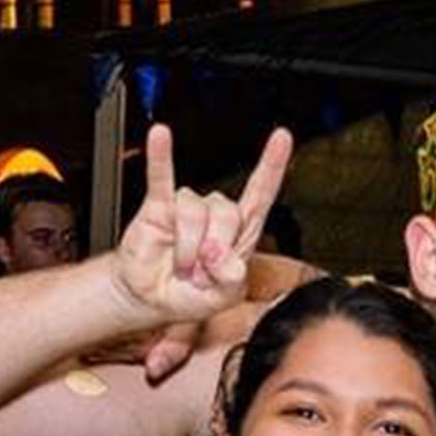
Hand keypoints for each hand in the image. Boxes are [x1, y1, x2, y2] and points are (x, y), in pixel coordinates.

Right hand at [110, 125, 291, 333]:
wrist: (154, 300)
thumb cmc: (192, 295)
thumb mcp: (223, 297)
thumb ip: (231, 280)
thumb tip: (222, 257)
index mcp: (241, 231)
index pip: (261, 192)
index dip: (272, 165)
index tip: (282, 137)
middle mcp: (217, 214)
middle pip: (226, 212)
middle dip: (214, 248)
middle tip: (201, 274)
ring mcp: (188, 208)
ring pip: (194, 212)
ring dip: (187, 249)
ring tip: (182, 268)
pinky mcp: (158, 207)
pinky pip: (161, 178)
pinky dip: (161, 157)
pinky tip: (160, 136)